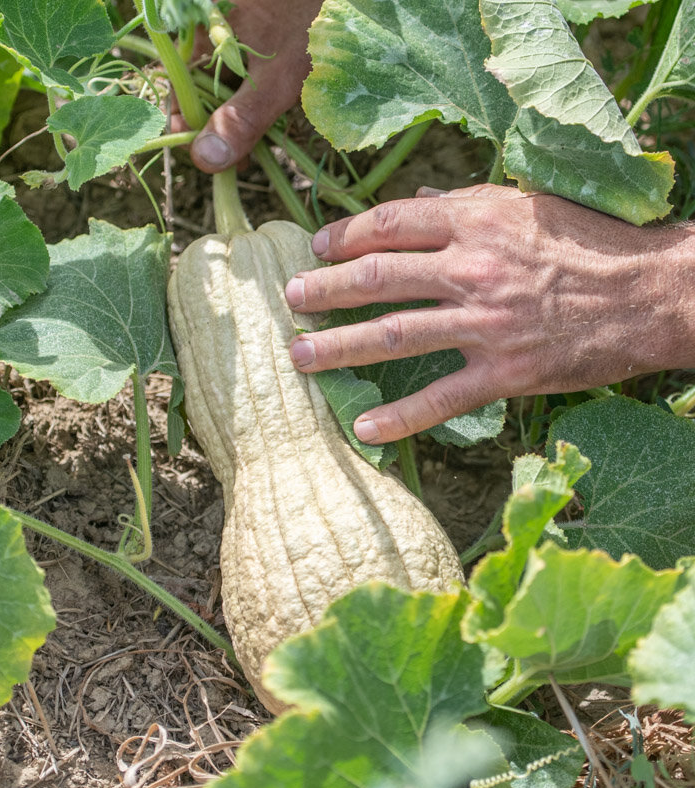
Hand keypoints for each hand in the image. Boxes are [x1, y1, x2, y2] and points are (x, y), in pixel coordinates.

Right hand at [172, 0, 321, 172]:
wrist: (351, 5)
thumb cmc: (313, 25)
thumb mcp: (277, 80)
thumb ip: (240, 119)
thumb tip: (205, 160)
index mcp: (201, 32)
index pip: (177, 87)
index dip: (188, 126)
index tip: (209, 159)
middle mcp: (211, 32)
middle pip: (198, 89)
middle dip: (215, 129)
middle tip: (238, 162)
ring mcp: (232, 36)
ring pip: (221, 87)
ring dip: (234, 121)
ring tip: (253, 151)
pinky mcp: (255, 42)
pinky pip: (242, 79)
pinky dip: (251, 104)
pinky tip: (265, 124)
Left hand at [285, 184, 694, 443]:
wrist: (651, 293)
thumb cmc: (589, 243)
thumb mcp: (527, 205)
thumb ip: (465, 205)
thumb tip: (415, 203)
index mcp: (476, 221)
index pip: (389, 225)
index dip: (344, 236)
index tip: (317, 247)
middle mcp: (472, 269)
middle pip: (378, 278)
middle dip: (324, 290)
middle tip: (291, 299)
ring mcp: (485, 324)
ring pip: (394, 335)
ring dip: (338, 347)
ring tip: (300, 357)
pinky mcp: (504, 372)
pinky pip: (441, 398)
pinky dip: (400, 416)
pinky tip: (364, 429)